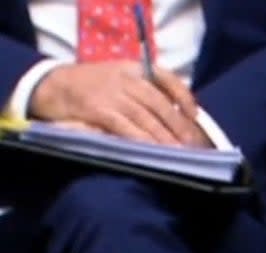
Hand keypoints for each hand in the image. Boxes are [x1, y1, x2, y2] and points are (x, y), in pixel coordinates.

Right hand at [29, 61, 200, 145]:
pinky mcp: (98, 110)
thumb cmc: (93, 86)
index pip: (167, 78)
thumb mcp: (121, 78)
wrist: (52, 85)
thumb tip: (178, 114)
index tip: (195, 114)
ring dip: (164, 138)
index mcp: (135, 68)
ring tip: (179, 153)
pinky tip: (153, 152)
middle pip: (160, 104)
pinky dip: (141, 140)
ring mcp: (112, 94)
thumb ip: (146, 91)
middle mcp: (126, 78)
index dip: (183, 96)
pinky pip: (125, 127)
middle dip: (179, 126)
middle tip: (194, 145)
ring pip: (146, 118)